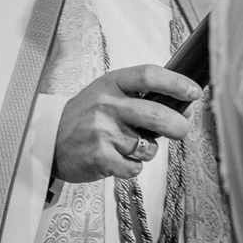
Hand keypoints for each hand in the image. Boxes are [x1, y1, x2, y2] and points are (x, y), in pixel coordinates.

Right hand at [53, 64, 201, 182]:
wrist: (47, 139)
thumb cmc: (86, 115)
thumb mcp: (111, 94)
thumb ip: (145, 98)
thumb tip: (184, 108)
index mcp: (113, 83)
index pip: (150, 75)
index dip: (177, 83)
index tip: (194, 92)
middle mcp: (107, 105)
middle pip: (157, 114)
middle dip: (178, 126)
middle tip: (181, 130)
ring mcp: (102, 132)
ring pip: (148, 146)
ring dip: (148, 150)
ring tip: (132, 145)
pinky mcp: (99, 157)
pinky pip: (134, 167)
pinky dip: (133, 167)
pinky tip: (119, 159)